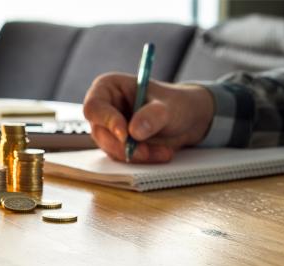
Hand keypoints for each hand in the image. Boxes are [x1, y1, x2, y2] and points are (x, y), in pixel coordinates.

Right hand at [83, 72, 214, 162]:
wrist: (189, 119)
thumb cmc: (176, 104)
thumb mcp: (169, 106)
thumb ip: (153, 116)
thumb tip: (133, 131)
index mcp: (108, 88)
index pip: (94, 106)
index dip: (106, 120)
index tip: (125, 134)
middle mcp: (105, 109)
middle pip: (100, 132)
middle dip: (123, 145)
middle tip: (145, 151)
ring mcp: (110, 129)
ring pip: (111, 149)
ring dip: (136, 154)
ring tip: (164, 151)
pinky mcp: (119, 145)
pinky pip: (123, 157)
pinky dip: (142, 159)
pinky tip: (162, 153)